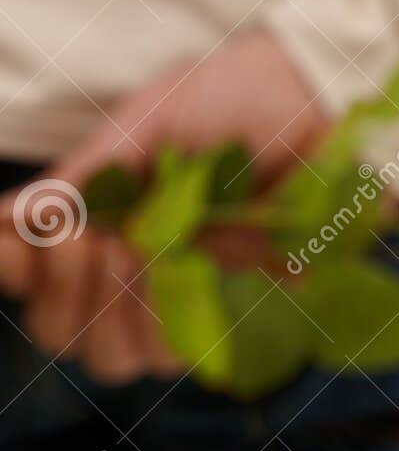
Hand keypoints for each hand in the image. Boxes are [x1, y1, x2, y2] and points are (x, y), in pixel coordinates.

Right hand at [0, 29, 332, 384]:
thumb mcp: (143, 126)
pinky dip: (179, 310)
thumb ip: (81, 179)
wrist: (317, 95)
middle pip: (72, 338)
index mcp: (104, 231)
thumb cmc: (231, 101)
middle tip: (88, 238)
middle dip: (66, 293)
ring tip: (139, 248)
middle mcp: (141, 276)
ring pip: (124, 355)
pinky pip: (194, 344)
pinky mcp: (248, 307)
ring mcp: (194, 298)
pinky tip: (188, 268)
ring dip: (120, 306)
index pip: (39, 288)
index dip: (18, 276)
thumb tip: (7, 218)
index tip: (14, 244)